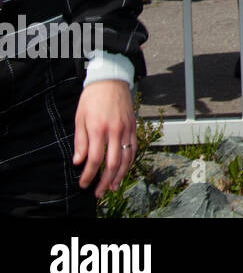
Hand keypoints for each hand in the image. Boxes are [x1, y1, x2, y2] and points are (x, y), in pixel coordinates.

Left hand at [73, 79, 136, 198]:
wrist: (111, 80)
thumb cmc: (93, 98)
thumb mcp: (80, 118)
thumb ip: (80, 141)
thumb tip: (79, 161)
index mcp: (98, 129)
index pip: (94, 159)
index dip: (89, 175)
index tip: (83, 184)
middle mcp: (115, 131)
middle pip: (112, 163)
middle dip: (105, 181)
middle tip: (98, 192)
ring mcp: (126, 129)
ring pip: (126, 158)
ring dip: (120, 175)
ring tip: (112, 187)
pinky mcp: (133, 126)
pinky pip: (134, 148)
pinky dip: (130, 162)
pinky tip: (124, 170)